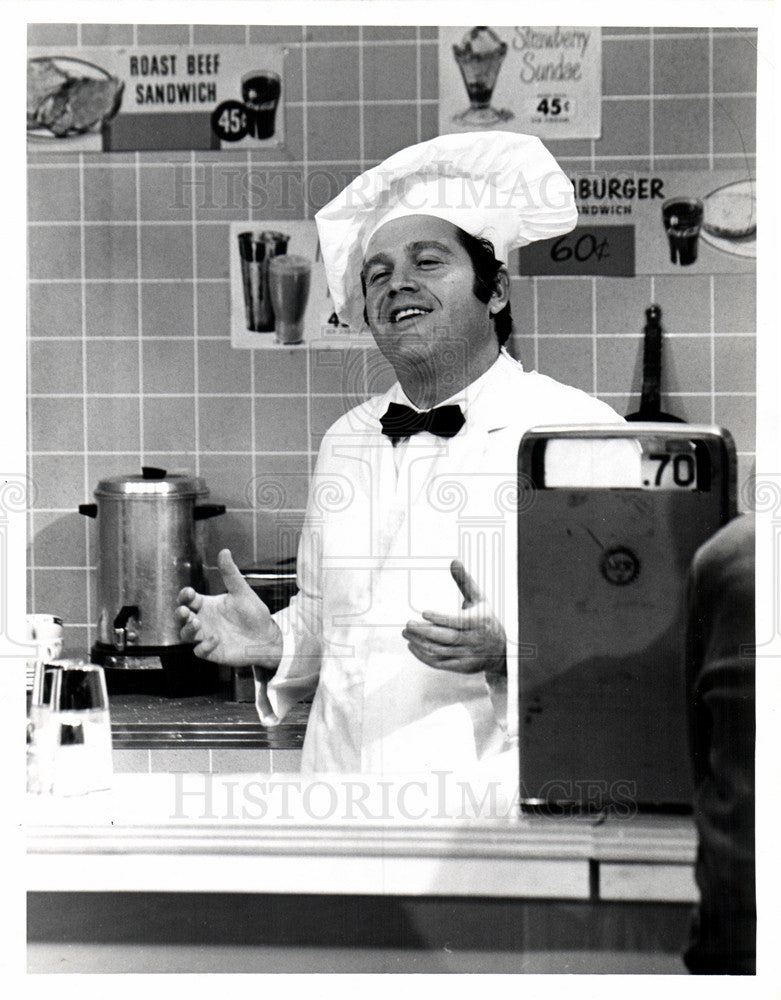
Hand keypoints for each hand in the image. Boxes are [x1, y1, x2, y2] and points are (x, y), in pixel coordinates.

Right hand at [176, 549, 282, 668]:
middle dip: (180, 613)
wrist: (266, 636)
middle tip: (185, 611)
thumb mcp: (242, 592)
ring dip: (188, 629)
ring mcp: (206, 636)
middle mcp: (204, 620)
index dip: (185, 596)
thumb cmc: (254, 613)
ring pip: (186, 634)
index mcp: (208, 605)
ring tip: (197, 623)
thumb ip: (231, 574)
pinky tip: (215, 639)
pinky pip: (200, 651)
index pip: (189, 599)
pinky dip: (204, 646)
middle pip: (182, 617)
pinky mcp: (212, 651)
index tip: (189, 592)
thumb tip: (224, 551)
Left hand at [402, 560, 505, 675]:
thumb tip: (454, 561)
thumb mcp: (479, 599)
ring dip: (421, 643)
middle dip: (425, 632)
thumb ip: (465, 581)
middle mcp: (474, 640)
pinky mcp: (461, 667)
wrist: (501, 650)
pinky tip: (413, 646)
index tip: (424, 613)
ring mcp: (468, 655)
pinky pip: (439, 663)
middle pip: (447, 638)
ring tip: (407, 634)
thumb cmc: (486, 620)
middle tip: (408, 625)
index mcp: (479, 622)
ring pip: (441, 651)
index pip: (458, 622)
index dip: (440, 619)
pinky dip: (424, 656)